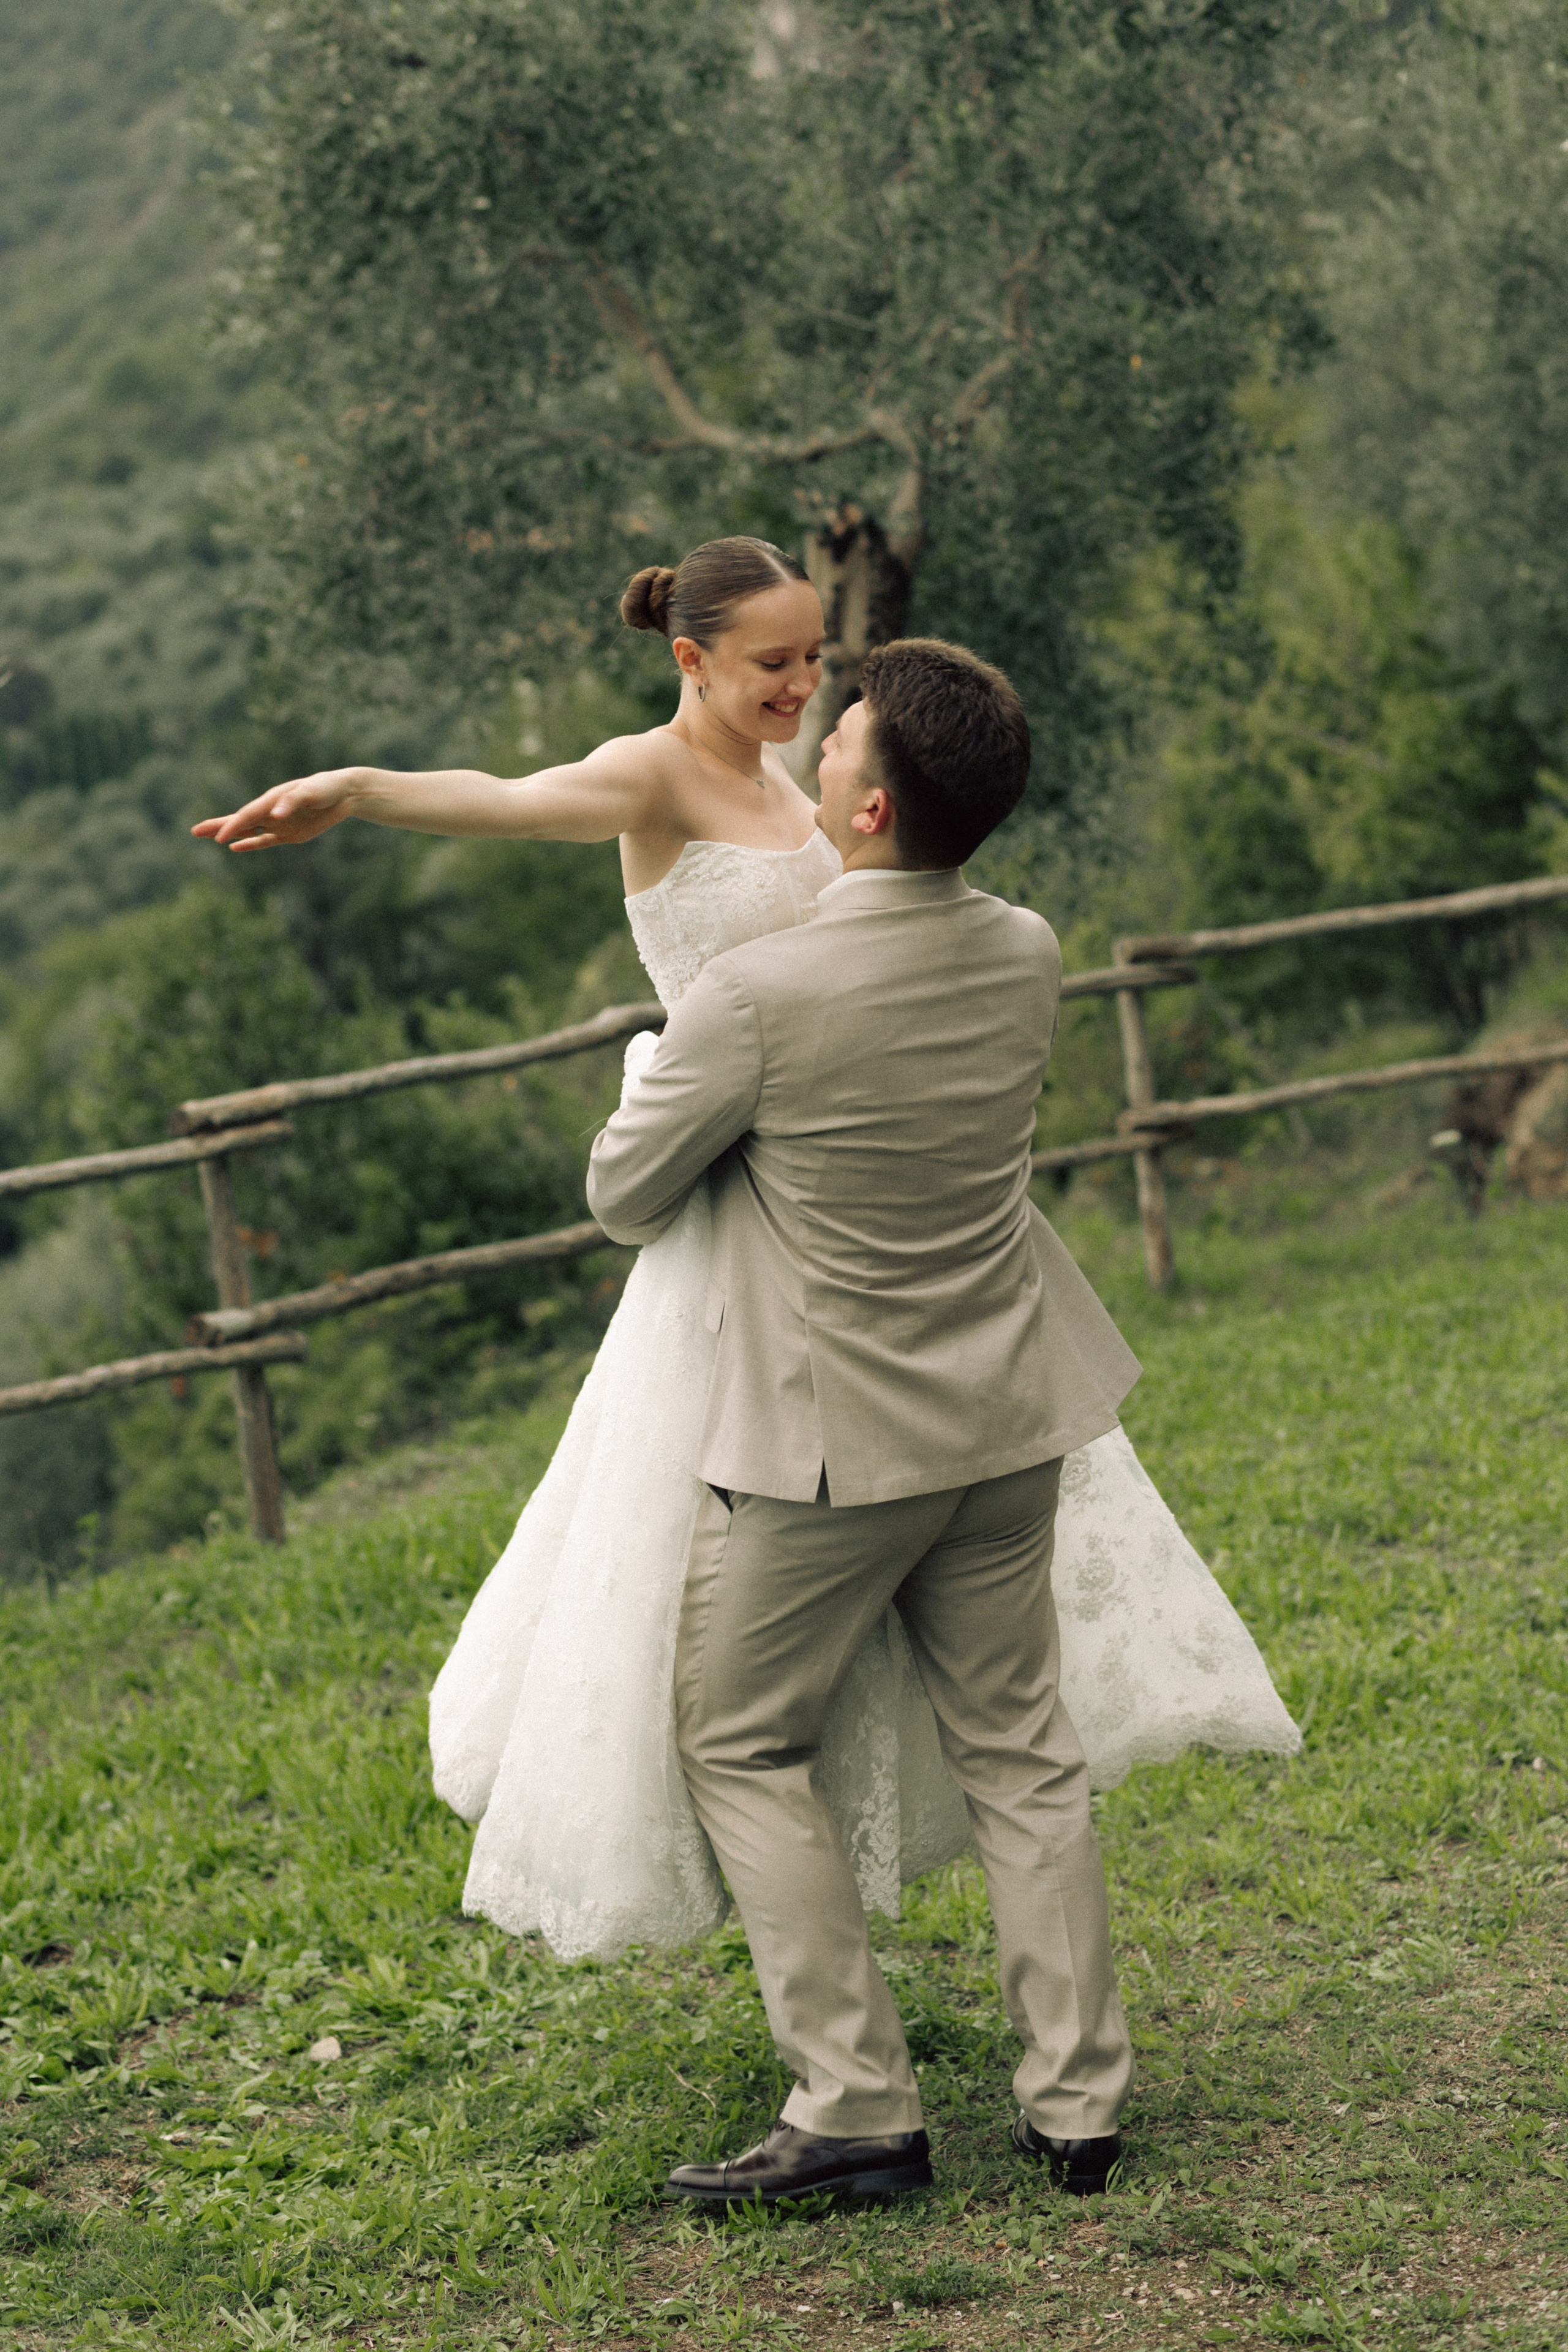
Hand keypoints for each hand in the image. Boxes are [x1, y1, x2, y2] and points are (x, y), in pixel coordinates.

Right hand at [191, 768, 362, 851]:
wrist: (343, 793)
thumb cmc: (325, 789)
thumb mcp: (311, 792)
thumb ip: (294, 801)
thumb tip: (277, 812)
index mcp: (273, 800)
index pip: (248, 815)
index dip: (233, 826)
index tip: (219, 837)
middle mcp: (271, 810)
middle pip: (240, 821)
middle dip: (218, 826)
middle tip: (195, 831)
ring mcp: (278, 822)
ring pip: (248, 831)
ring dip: (229, 834)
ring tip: (209, 837)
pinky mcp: (288, 833)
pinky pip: (265, 840)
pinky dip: (250, 844)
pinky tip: (235, 847)